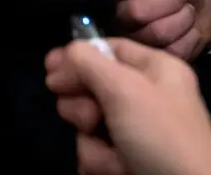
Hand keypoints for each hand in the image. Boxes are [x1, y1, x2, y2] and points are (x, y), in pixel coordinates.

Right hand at [45, 38, 210, 174]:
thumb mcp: (125, 89)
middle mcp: (145, 97)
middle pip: (92, 87)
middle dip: (83, 105)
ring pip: (88, 123)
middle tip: (90, 119)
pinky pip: (95, 152)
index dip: (78, 56)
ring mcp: (136, 132)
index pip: (108, 48)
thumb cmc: (161, 136)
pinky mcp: (127, 161)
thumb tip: (64, 54)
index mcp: (155, 69)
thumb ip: (88, 63)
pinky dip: (99, 162)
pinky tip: (115, 170)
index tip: (49, 69)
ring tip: (112, 155)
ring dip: (92, 141)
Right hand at [113, 0, 210, 60]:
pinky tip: (190, 31)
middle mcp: (121, 15)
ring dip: (183, 19)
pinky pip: (172, 51)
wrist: (201, 8)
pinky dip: (190, 38)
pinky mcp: (155, 57)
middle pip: (138, 11)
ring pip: (156, 33)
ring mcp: (135, 40)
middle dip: (171, 1)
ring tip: (187, 12)